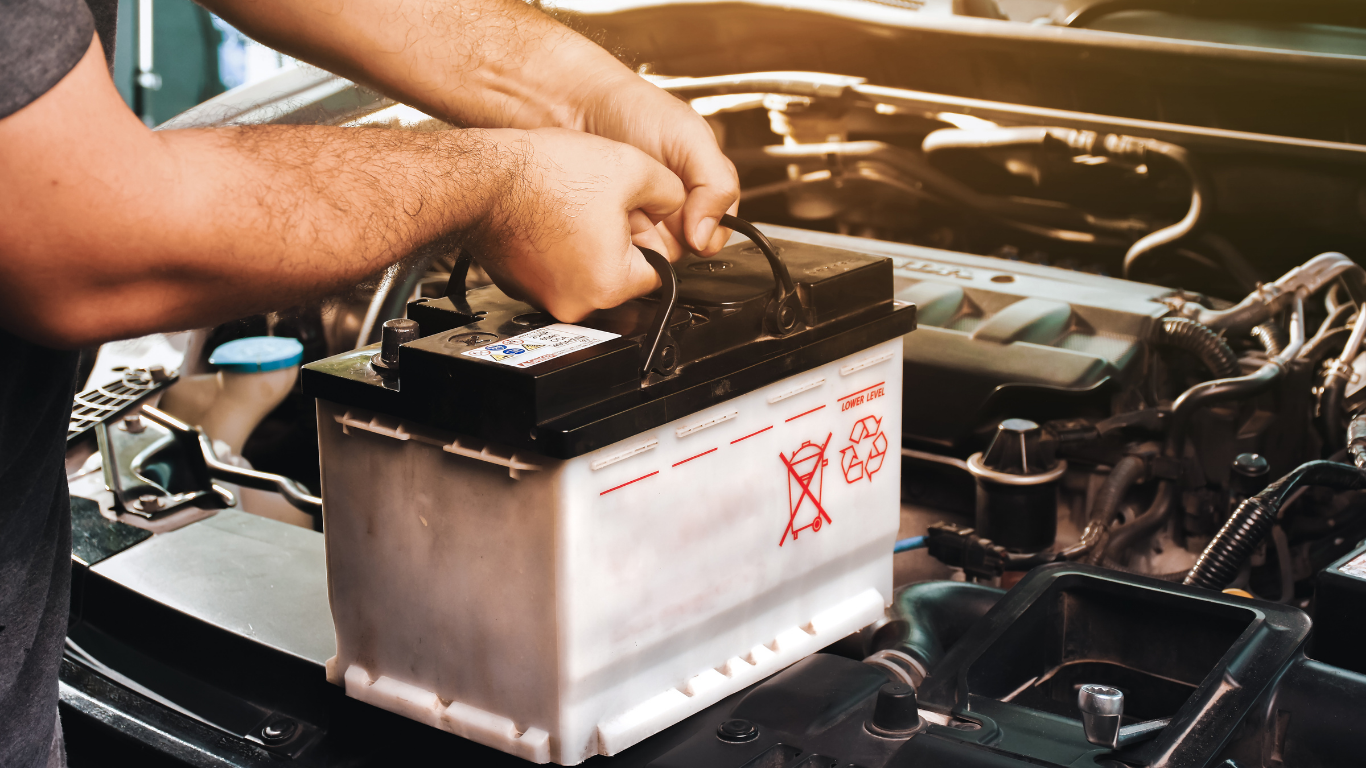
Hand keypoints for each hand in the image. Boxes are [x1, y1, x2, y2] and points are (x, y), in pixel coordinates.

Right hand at [471, 127, 685, 322]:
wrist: (482, 177)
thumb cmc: (544, 176)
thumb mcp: (632, 168)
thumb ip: (672, 192)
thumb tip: (678, 204)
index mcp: (611, 283)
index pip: (659, 271)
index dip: (653, 237)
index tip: (639, 216)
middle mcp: (577, 304)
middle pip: (622, 275)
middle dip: (621, 242)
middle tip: (603, 207)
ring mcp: (545, 299)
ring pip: (589, 273)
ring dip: (590, 244)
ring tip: (574, 209)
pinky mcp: (522, 287)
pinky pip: (557, 272)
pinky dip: (560, 249)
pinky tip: (552, 217)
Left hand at [578, 72, 739, 258]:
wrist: (578, 105)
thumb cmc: (635, 111)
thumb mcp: (690, 138)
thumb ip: (716, 184)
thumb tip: (707, 235)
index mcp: (704, 187)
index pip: (719, 231)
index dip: (705, 235)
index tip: (688, 226)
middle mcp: (677, 206)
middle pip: (685, 248)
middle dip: (668, 235)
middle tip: (651, 208)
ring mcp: (645, 218)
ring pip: (654, 253)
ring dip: (641, 236)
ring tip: (627, 207)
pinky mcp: (614, 227)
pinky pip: (622, 249)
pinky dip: (616, 236)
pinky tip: (608, 213)